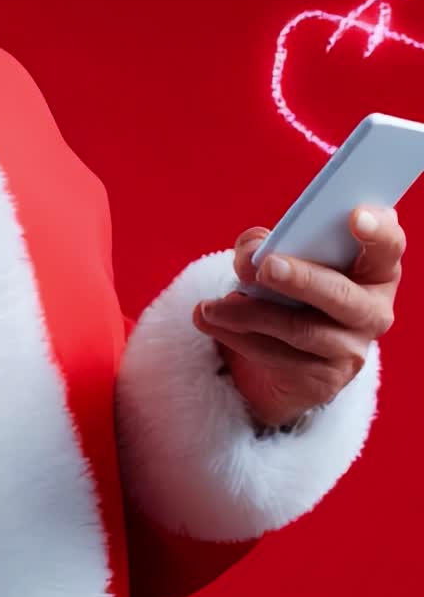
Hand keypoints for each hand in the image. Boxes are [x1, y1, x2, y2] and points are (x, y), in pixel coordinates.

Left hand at [192, 205, 404, 428]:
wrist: (279, 350)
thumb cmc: (286, 286)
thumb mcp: (277, 255)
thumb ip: (263, 243)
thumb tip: (251, 256)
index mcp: (374, 269)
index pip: (388, 248)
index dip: (377, 232)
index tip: (354, 216)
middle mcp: (373, 310)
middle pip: (341, 294)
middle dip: (301, 278)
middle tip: (265, 267)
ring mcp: (351, 349)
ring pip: (301, 330)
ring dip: (248, 315)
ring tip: (209, 306)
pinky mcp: (324, 380)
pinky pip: (279, 357)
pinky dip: (239, 338)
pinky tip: (213, 323)